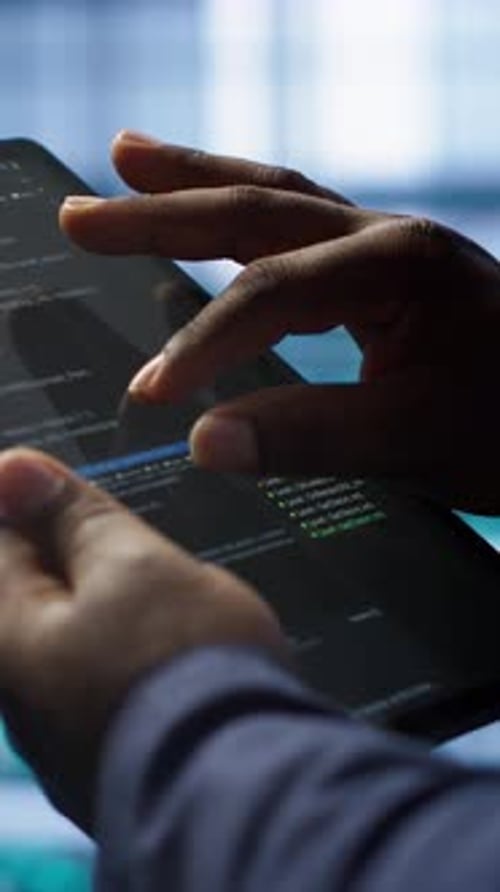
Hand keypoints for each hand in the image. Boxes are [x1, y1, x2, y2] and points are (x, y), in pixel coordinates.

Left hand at [0, 447, 284, 832]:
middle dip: (72, 552)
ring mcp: (63, 727)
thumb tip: (16, 469)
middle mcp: (22, 689)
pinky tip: (170, 647)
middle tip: (123, 534)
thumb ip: (73, 518)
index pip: (0, 538)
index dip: (30, 495)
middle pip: (34, 591)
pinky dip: (129, 647)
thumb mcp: (131, 563)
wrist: (243, 780)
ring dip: (107, 601)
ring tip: (161, 591)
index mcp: (11, 634)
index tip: (58, 476)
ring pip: (74, 634)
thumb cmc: (185, 667)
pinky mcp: (107, 750)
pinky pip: (103, 677)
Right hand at [60, 131, 499, 512]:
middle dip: (162, 210)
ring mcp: (387, 243)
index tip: (150, 392)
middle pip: (256, 208)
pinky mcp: (385, 265)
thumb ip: (308, 437)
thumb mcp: (414, 440)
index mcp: (398, 267)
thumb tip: (204, 442)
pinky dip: (243, 212)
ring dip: (197, 180)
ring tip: (130, 160)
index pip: (271, 295)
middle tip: (84, 211)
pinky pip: (299, 223)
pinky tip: (215, 208)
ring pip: (275, 197)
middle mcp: (388, 237)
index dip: (201, 343)